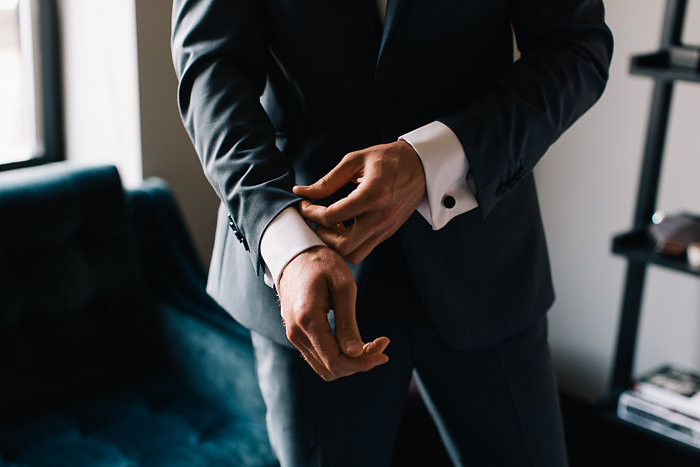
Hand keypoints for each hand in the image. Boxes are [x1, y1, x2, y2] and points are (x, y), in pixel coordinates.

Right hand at [278, 245, 389, 380]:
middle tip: (382, 343)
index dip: (362, 364)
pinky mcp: (298, 335)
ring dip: (351, 361)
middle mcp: (296, 334)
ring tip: (371, 343)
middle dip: (360, 363)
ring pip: (326, 367)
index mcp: (308, 320)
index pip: (336, 360)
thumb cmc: (322, 264)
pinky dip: (340, 356)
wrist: (295, 254)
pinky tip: (355, 341)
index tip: (385, 354)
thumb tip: (356, 354)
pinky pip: (320, 357)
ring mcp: (294, 336)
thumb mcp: (343, 286)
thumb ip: (347, 322)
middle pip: (332, 369)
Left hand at [293, 141, 424, 263]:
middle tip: (316, 219)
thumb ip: (327, 181)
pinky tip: (344, 225)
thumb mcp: (355, 160)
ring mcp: (386, 228)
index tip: (305, 205)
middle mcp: (381, 216)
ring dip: (336, 244)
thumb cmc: (388, 158)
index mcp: (372, 194)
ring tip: (331, 224)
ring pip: (354, 255)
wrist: (421, 166)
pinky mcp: (388, 233)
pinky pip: (364, 249)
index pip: (332, 216)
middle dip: (322, 236)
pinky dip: (349, 243)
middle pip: (342, 246)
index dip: (311, 213)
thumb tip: (301, 192)